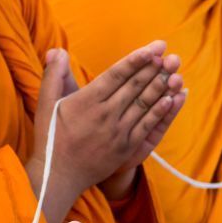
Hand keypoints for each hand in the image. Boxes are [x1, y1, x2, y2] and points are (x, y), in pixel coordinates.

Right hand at [26, 42, 185, 222]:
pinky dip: (161, 112)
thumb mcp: (45, 103)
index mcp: (86, 101)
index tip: (154, 48)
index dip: (137, 60)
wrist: (60, 174)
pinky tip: (172, 99)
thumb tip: (58, 51)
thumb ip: (54, 75)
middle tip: (171, 56)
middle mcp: (105, 115)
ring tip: (176, 72)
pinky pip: (148, 126)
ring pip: (144, 105)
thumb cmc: (51, 135)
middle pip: (135, 87)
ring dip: (162, 88)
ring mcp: (119, 132)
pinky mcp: (127, 148)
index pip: (117, 75)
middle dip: (155, 70)